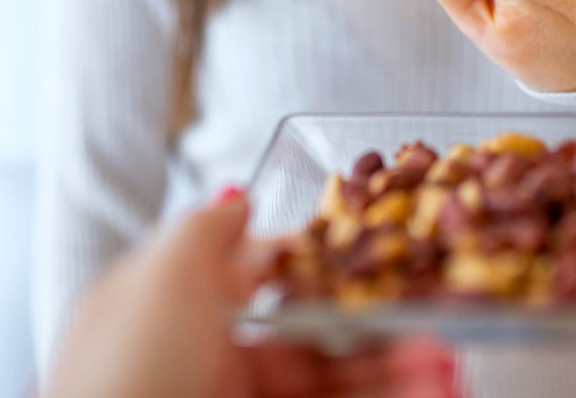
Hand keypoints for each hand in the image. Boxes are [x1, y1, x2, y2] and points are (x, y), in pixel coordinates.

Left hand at [46, 191, 460, 397]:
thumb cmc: (125, 372)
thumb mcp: (160, 276)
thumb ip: (207, 230)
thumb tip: (235, 197)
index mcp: (184, 308)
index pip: (269, 275)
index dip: (329, 264)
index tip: (384, 254)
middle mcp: (215, 360)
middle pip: (317, 334)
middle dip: (381, 326)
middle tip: (438, 322)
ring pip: (339, 383)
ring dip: (399, 369)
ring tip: (450, 366)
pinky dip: (391, 397)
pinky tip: (435, 389)